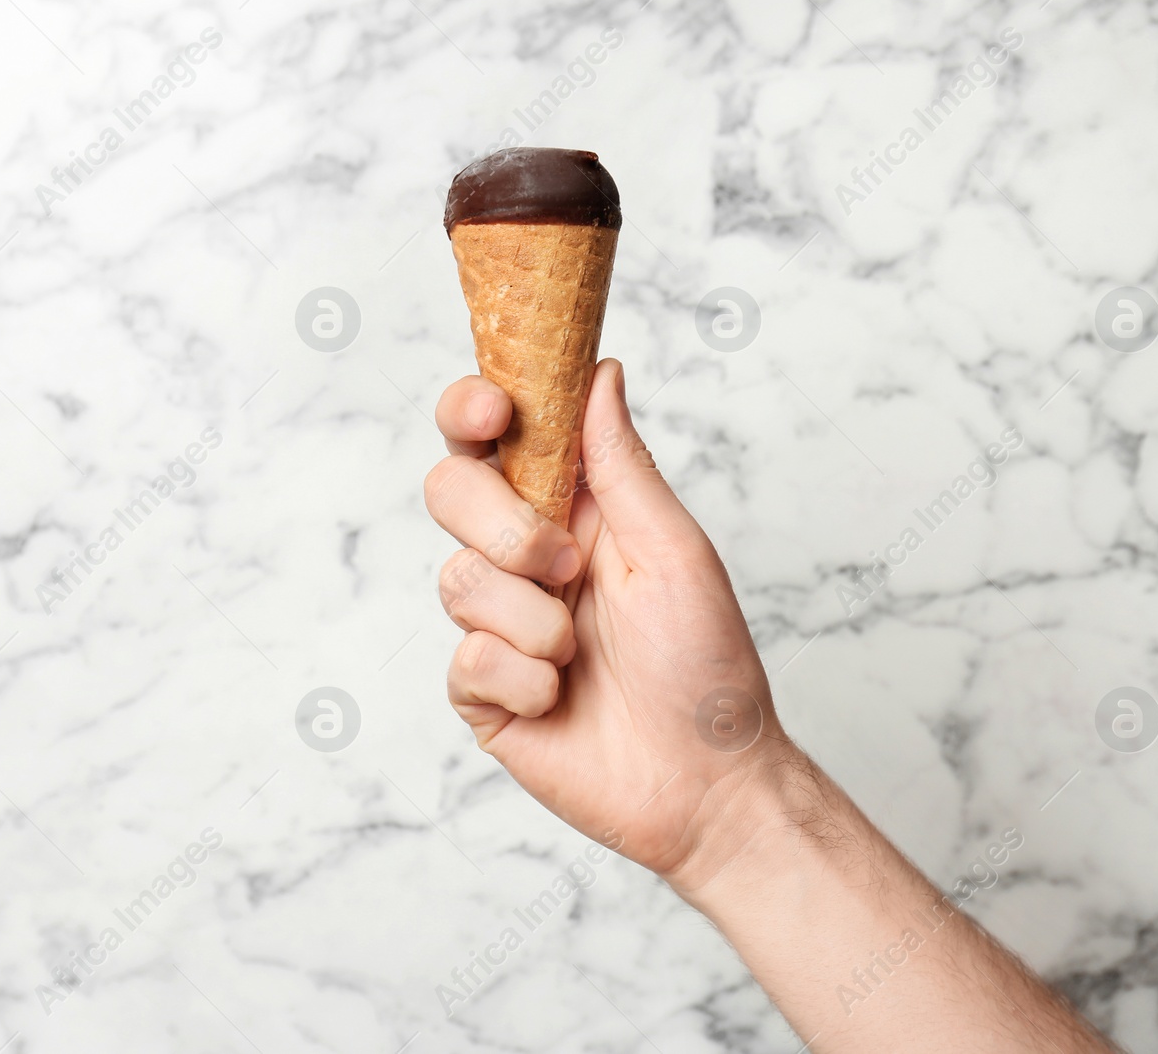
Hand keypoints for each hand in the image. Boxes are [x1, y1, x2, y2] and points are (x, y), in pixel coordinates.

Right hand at [424, 358, 794, 882]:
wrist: (707, 786)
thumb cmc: (708, 666)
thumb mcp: (673, 551)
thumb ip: (620, 465)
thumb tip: (598, 371)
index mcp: (573, 512)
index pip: (495, 438)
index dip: (474, 411)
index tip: (494, 414)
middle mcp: (526, 560)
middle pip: (450, 492)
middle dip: (502, 525)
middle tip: (566, 565)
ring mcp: (499, 626)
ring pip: (457, 580)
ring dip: (530, 619)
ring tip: (580, 655)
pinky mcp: (484, 693)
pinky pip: (465, 661)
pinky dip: (521, 680)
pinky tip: (561, 700)